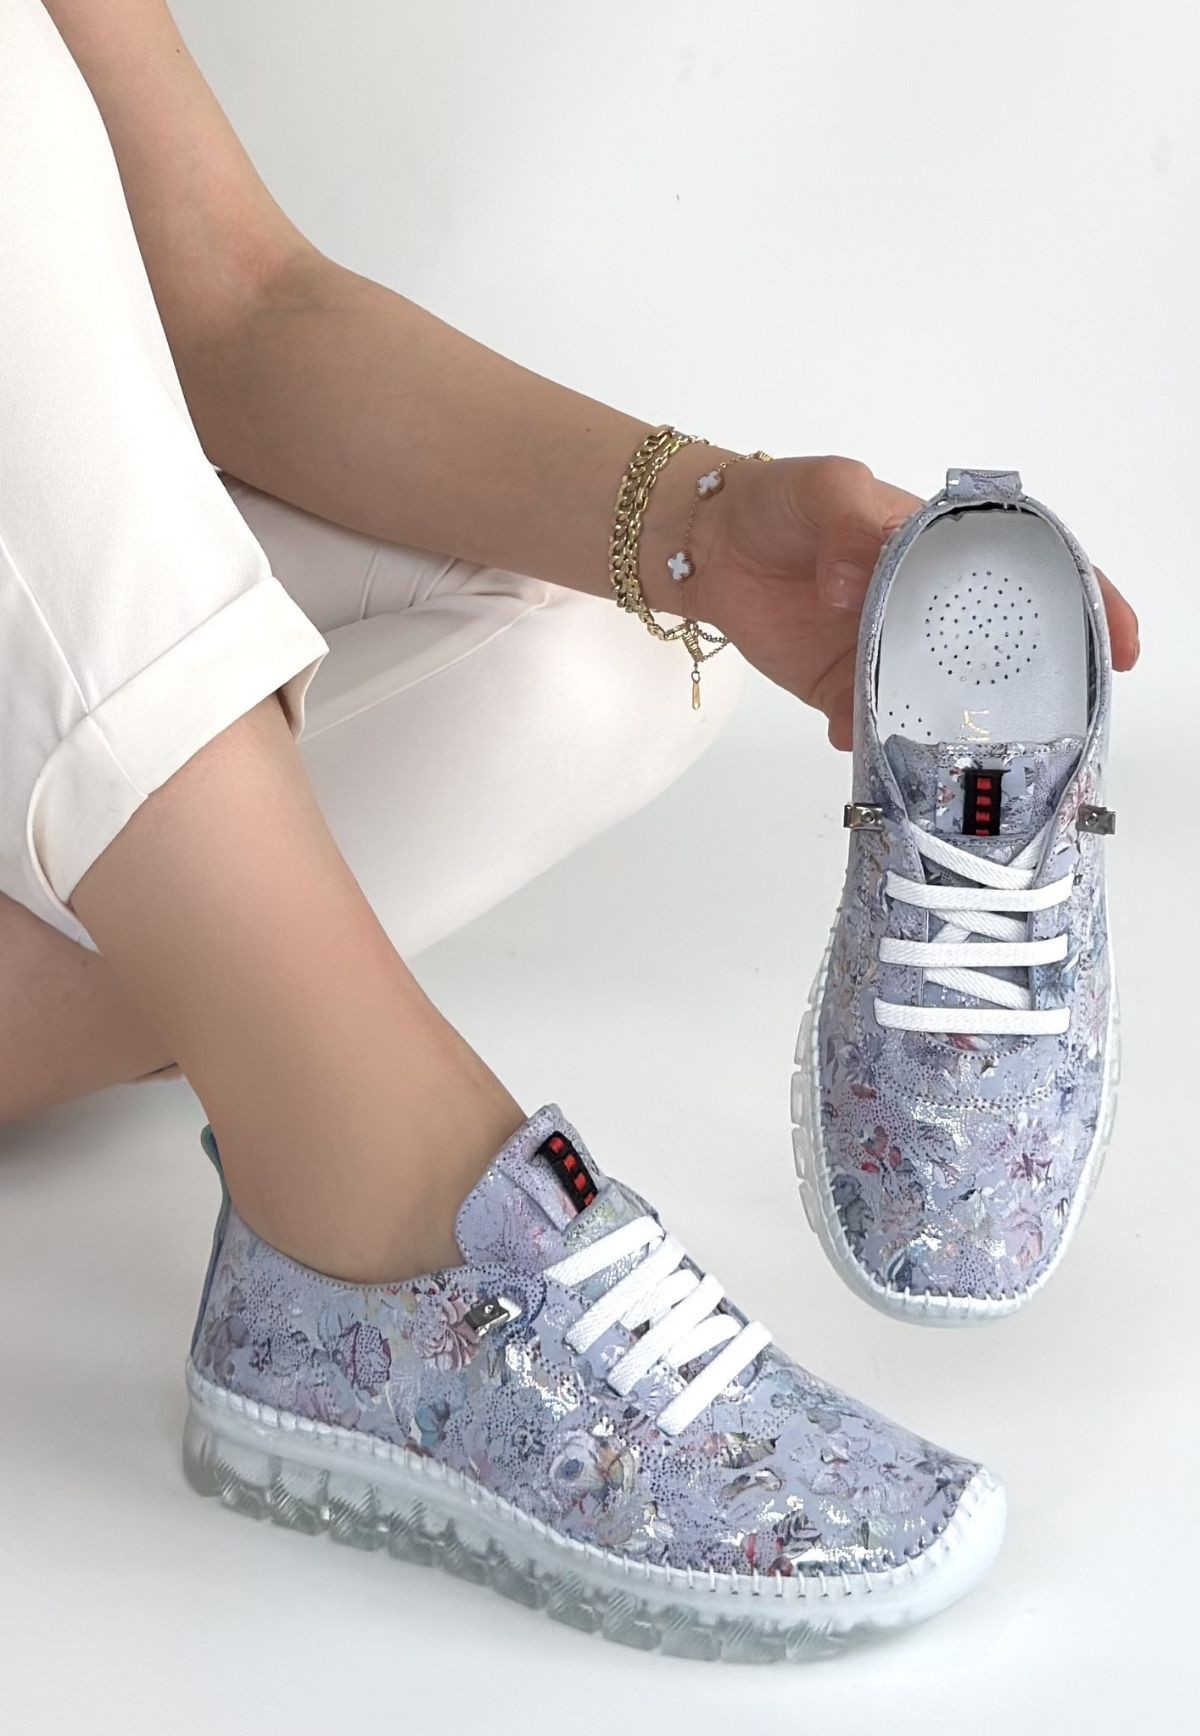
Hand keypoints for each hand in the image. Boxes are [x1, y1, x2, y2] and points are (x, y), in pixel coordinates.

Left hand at [695, 456, 1139, 749]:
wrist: (707, 547)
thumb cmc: (779, 502)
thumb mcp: (825, 489)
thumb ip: (849, 524)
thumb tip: (854, 581)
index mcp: (948, 553)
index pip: (1035, 574)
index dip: (1089, 605)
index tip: (1121, 645)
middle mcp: (932, 611)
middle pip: (1001, 654)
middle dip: (1034, 692)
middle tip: (1052, 724)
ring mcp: (890, 656)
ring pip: (939, 702)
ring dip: (952, 730)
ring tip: (962, 755)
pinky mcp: (845, 692)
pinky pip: (870, 729)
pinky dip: (868, 743)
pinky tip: (858, 743)